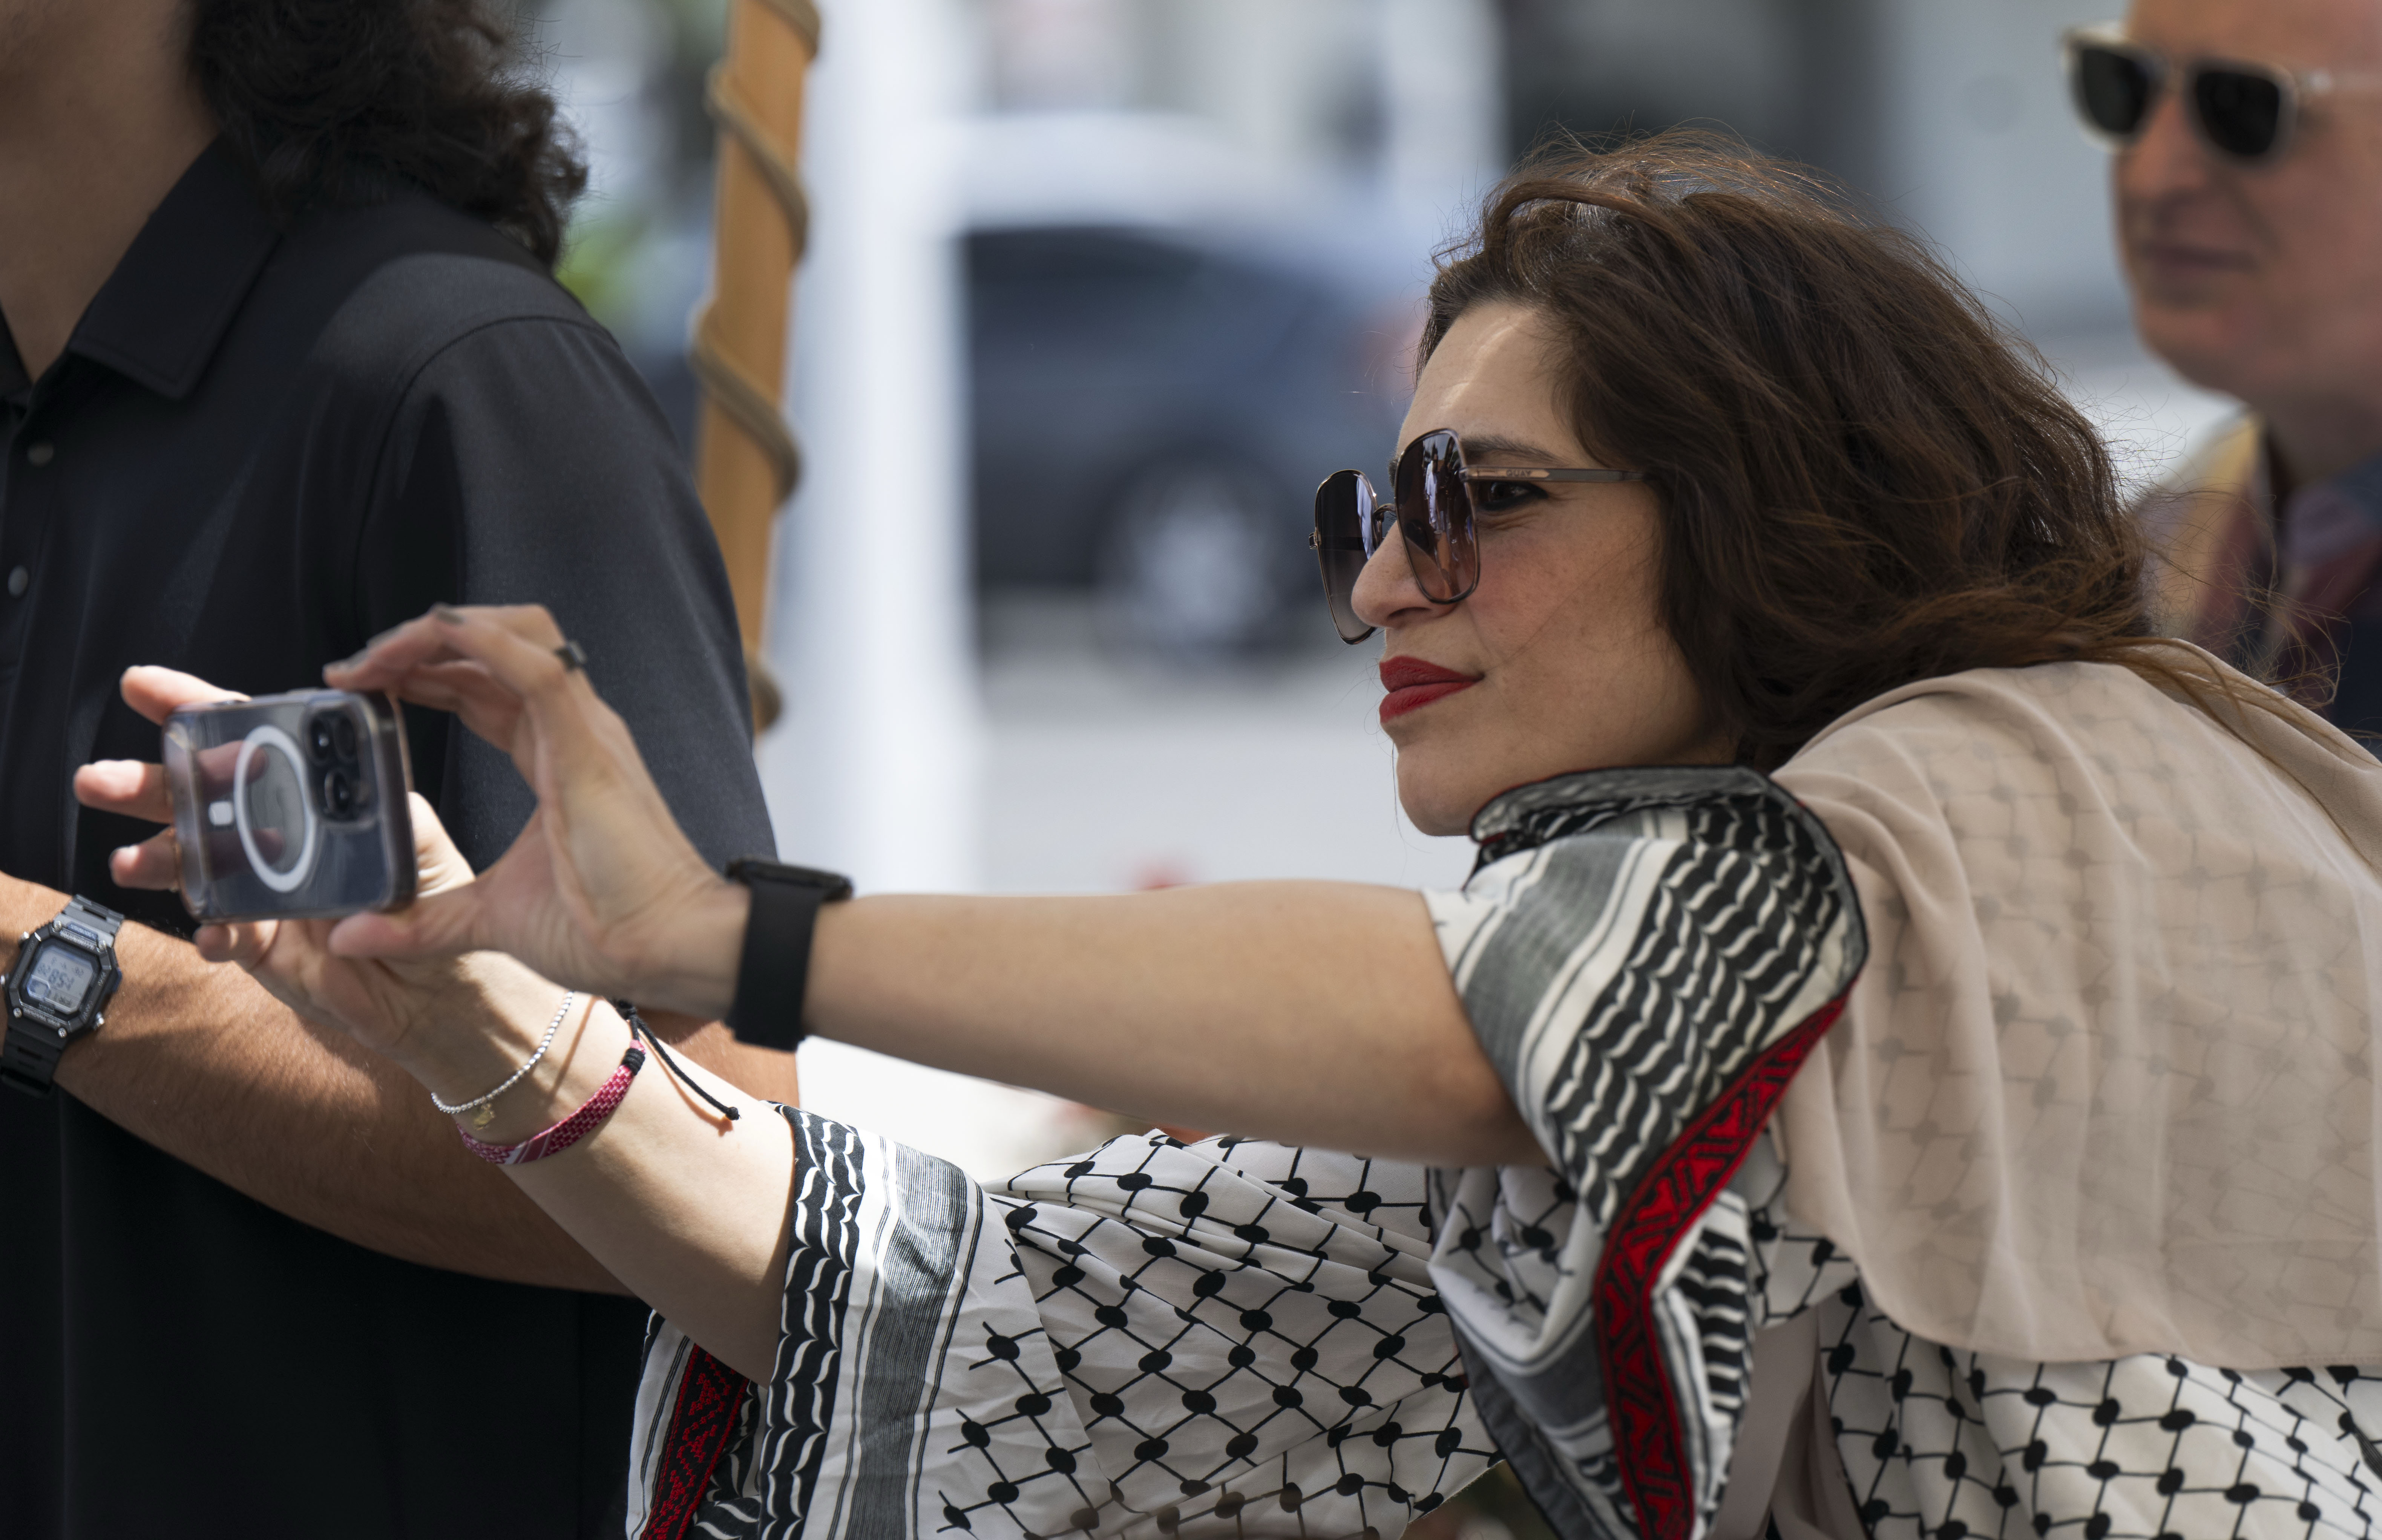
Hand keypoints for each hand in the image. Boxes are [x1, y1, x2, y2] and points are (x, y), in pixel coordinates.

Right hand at [75, 667, 562, 1080]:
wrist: (443, 991)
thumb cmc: (435, 904)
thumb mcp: (422, 844)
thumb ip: (386, 810)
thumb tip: (358, 777)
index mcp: (311, 798)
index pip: (250, 742)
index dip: (198, 712)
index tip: (148, 689)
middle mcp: (276, 838)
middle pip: (198, 798)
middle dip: (144, 784)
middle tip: (97, 778)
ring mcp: (260, 891)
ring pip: (193, 865)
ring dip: (158, 859)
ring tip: (130, 860)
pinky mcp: (262, 947)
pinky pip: (224, 936)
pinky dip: (212, 934)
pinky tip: (212, 932)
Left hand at [322, 605, 746, 1018]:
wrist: (666, 948)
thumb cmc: (605, 928)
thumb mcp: (489, 919)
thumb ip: (423, 920)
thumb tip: (350, 937)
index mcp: (554, 754)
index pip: (482, 683)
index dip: (420, 673)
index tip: (358, 691)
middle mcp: (573, 727)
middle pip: (493, 643)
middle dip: (417, 643)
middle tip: (351, 671)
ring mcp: (586, 730)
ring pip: (516, 633)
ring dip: (439, 632)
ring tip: (376, 660)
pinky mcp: (590, 747)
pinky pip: (539, 668)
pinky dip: (484, 643)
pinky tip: (431, 641)